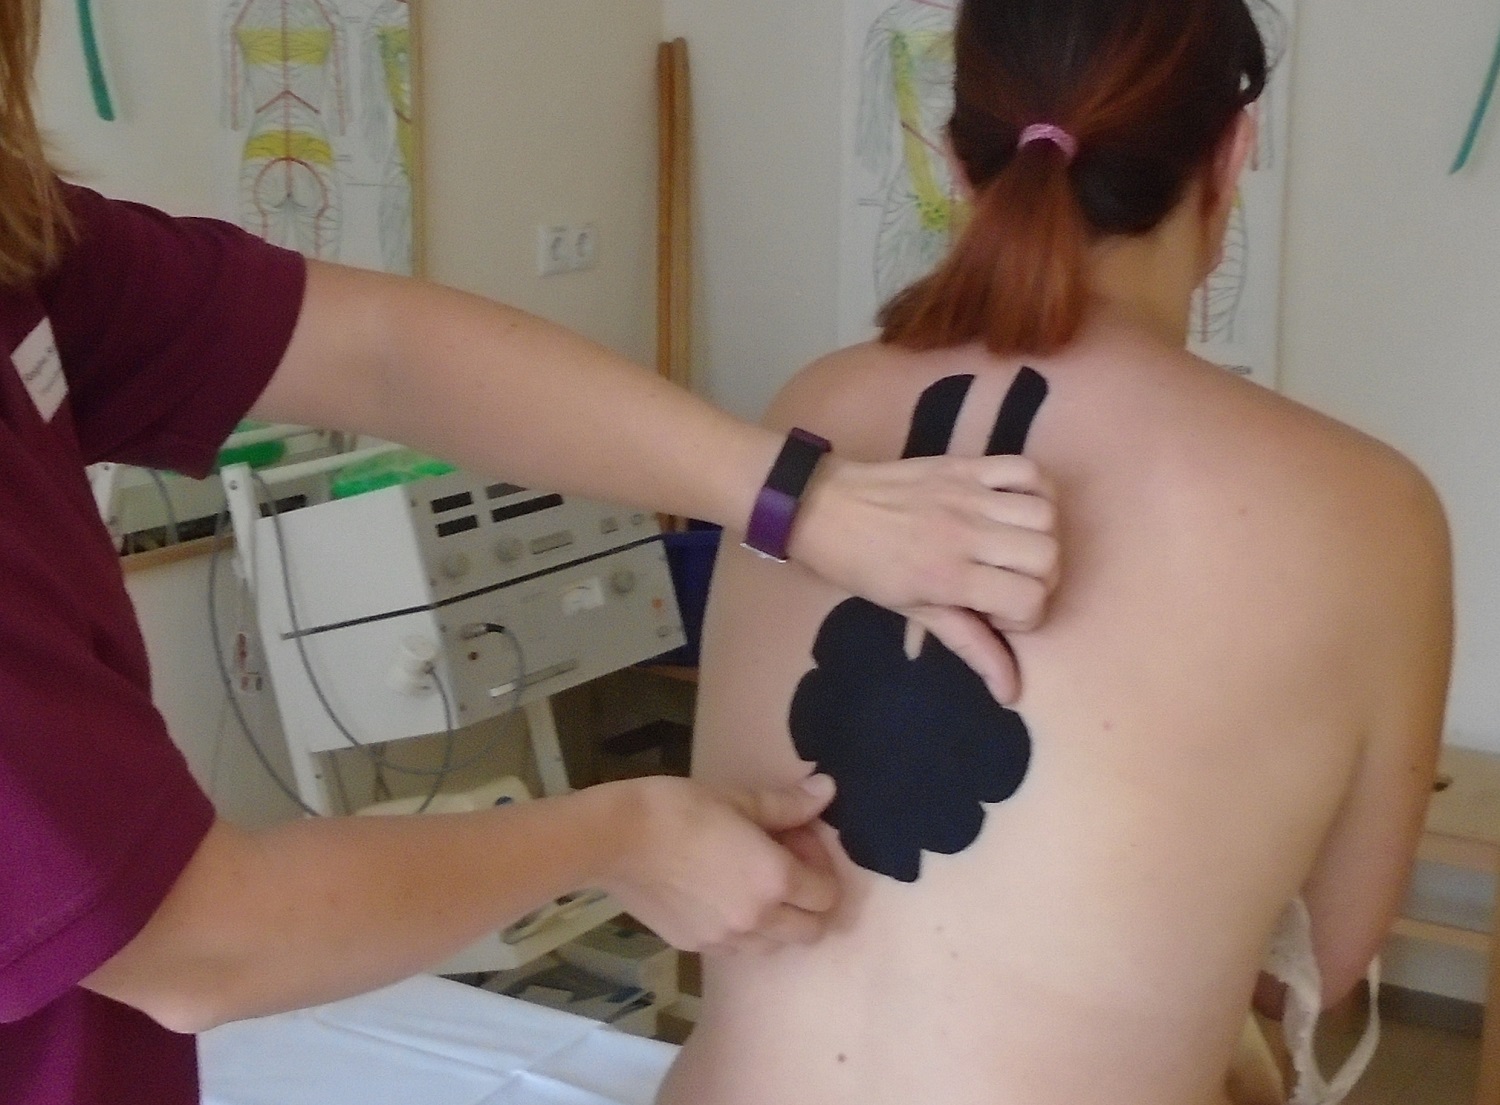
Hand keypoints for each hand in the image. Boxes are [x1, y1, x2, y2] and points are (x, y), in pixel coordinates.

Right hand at [597, 774, 839, 953]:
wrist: (615, 839)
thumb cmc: (679, 809)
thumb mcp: (738, 799)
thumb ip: (788, 804)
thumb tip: (826, 790)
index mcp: (775, 881)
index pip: (827, 894)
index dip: (820, 865)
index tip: (798, 841)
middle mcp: (757, 920)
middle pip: (811, 931)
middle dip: (810, 903)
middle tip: (786, 867)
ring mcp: (725, 939)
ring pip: (776, 946)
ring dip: (779, 920)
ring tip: (752, 883)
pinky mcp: (695, 947)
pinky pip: (738, 949)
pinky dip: (744, 930)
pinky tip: (722, 896)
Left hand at [788, 453, 1058, 702]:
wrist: (821, 507)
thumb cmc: (861, 566)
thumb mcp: (912, 611)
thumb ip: (968, 644)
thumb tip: (1011, 693)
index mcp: (948, 576)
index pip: (1030, 598)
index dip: (1027, 615)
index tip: (998, 614)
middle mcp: (965, 533)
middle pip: (1048, 555)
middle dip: (1040, 579)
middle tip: (1008, 583)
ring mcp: (968, 494)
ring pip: (1047, 513)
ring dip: (1042, 537)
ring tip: (1011, 548)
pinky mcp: (965, 464)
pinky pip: (1027, 468)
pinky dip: (1036, 489)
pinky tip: (1014, 510)